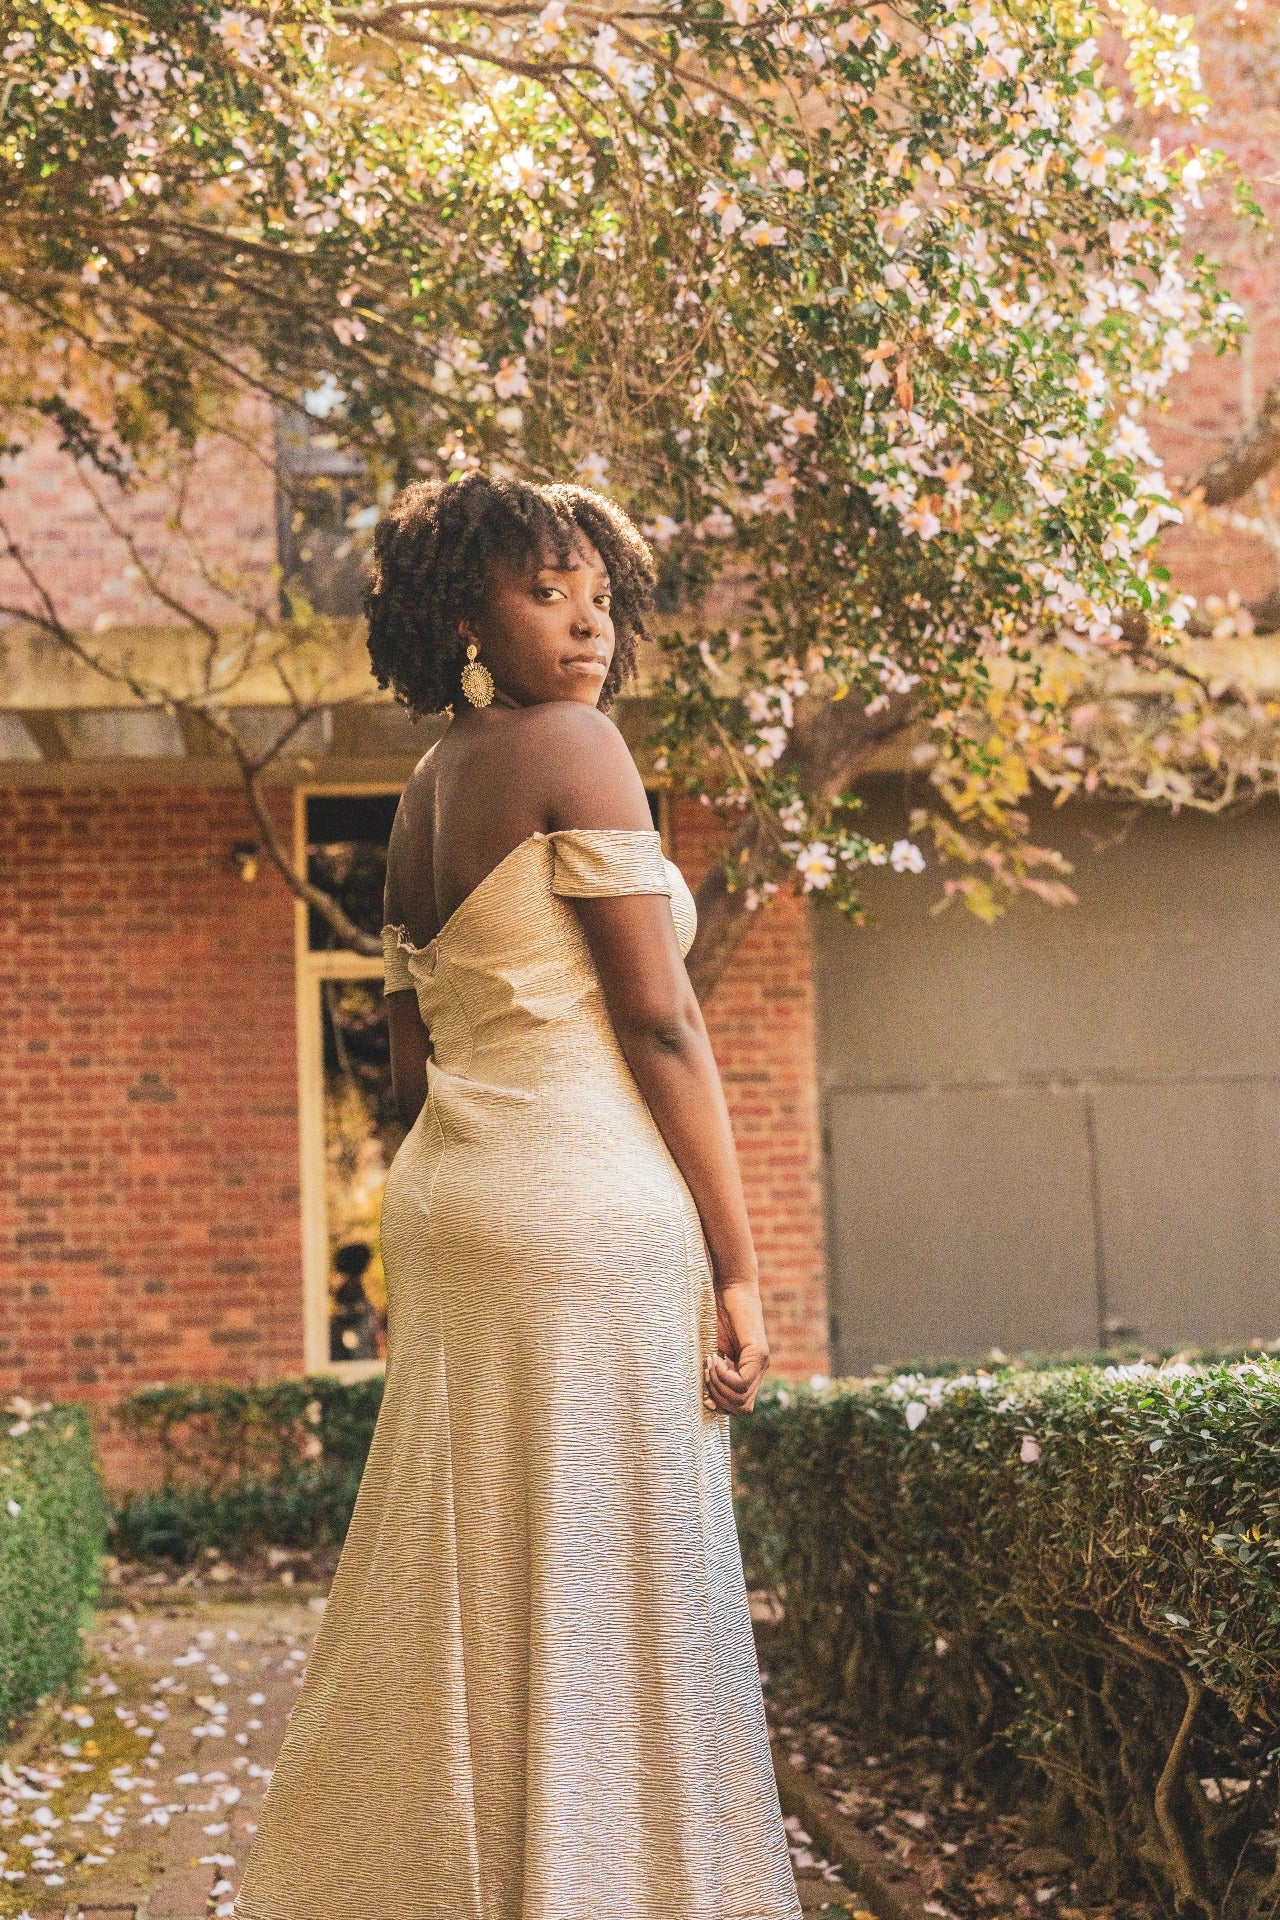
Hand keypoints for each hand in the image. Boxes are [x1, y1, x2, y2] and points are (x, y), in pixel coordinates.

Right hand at [703, 1277, 769, 1415]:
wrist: (730, 1288)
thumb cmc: (716, 1315)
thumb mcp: (712, 1350)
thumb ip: (713, 1372)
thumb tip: (704, 1399)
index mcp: (748, 1372)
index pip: (739, 1407)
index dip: (720, 1406)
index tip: (704, 1391)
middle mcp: (758, 1371)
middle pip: (742, 1408)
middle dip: (718, 1399)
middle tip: (705, 1375)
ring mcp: (761, 1363)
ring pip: (742, 1398)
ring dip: (719, 1386)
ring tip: (709, 1364)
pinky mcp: (758, 1353)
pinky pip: (743, 1381)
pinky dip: (724, 1376)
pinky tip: (714, 1359)